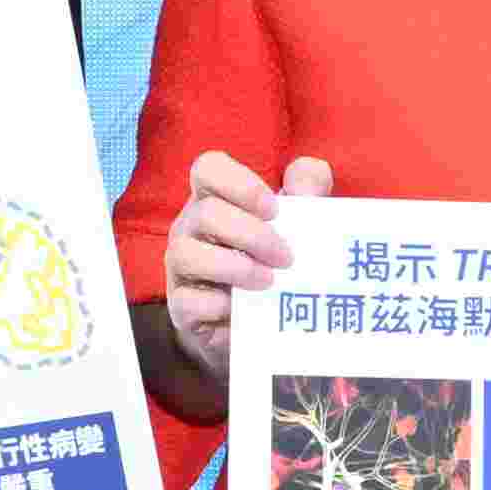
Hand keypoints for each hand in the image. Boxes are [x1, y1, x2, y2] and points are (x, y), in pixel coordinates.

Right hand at [158, 146, 323, 363]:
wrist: (256, 321)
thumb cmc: (273, 258)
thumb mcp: (296, 219)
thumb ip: (308, 189)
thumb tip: (309, 183)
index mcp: (215, 198)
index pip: (208, 168)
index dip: (241, 184)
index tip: (275, 210)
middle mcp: (191, 227)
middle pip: (206, 212)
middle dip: (252, 234)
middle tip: (286, 257)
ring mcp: (181, 267)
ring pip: (186, 253)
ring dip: (234, 267)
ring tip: (269, 281)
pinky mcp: (181, 306)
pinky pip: (187, 301)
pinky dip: (217, 305)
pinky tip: (242, 309)